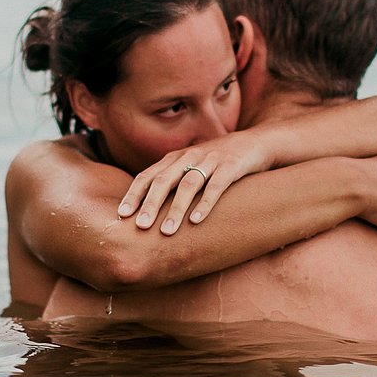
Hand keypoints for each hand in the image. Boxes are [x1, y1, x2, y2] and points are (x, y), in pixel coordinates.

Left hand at [117, 135, 274, 234]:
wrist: (254, 144)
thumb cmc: (216, 162)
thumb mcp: (189, 167)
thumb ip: (170, 183)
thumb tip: (145, 211)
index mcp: (174, 159)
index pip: (147, 176)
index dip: (133, 195)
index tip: (121, 215)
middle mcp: (188, 157)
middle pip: (163, 181)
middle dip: (150, 204)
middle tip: (139, 227)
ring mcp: (210, 160)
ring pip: (188, 185)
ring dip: (175, 209)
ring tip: (166, 232)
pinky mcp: (231, 166)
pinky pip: (216, 186)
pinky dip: (205, 203)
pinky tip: (196, 221)